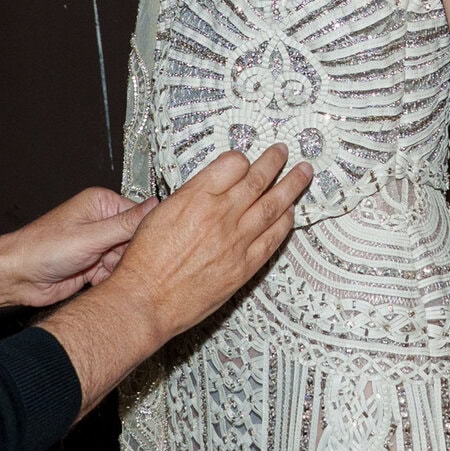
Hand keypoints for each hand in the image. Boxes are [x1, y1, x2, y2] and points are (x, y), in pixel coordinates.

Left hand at [0, 187, 156, 308]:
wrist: (17, 277)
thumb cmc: (42, 249)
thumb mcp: (91, 236)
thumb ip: (126, 224)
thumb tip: (157, 205)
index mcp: (100, 204)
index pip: (139, 216)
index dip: (144, 235)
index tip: (147, 249)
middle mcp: (100, 222)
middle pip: (134, 240)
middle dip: (129, 256)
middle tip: (118, 264)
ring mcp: (96, 245)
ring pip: (126, 260)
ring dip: (119, 270)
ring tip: (105, 274)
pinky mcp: (92, 266)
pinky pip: (114, 274)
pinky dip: (110, 280)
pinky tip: (99, 282)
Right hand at [113, 144, 309, 340]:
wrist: (147, 299)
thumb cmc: (145, 262)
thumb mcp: (158, 214)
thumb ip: (188, 199)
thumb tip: (207, 191)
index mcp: (195, 197)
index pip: (232, 164)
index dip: (241, 159)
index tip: (245, 159)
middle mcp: (219, 215)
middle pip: (257, 179)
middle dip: (274, 162)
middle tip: (283, 151)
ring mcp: (235, 241)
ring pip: (273, 205)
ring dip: (291, 187)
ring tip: (303, 174)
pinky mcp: (244, 266)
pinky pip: (273, 239)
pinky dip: (285, 224)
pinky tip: (291, 214)